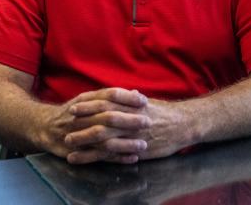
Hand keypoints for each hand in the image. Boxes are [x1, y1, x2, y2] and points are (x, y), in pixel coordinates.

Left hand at [64, 94, 196, 161]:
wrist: (184, 125)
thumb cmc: (166, 114)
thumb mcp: (149, 102)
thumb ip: (135, 99)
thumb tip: (128, 91)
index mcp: (132, 103)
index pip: (106, 100)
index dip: (89, 102)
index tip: (75, 104)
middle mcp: (129, 116)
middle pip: (101, 117)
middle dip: (82, 119)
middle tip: (66, 121)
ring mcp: (131, 134)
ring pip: (102, 136)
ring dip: (84, 139)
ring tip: (68, 142)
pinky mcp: (133, 149)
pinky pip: (109, 154)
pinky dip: (93, 156)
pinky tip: (81, 159)